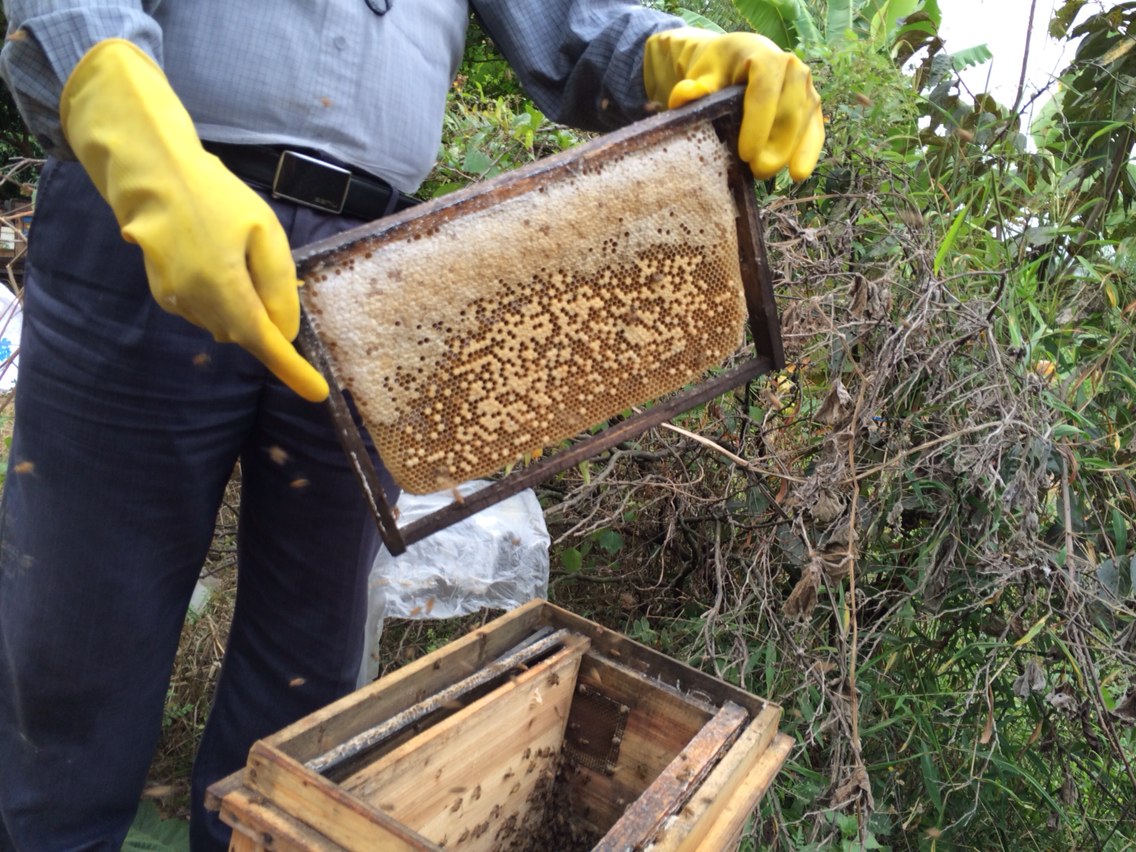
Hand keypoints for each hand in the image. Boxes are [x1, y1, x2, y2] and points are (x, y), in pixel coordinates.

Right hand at [60, 39, 328, 401]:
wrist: (150, 174)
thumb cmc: (215, 196)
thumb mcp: (264, 232)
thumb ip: (278, 286)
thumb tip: (285, 332)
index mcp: (223, 289)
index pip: (265, 343)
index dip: (292, 370)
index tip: (316, 393)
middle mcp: (196, 306)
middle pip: (248, 332)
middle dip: (267, 316)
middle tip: (264, 264)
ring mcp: (176, 304)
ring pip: (229, 323)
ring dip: (244, 305)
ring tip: (235, 252)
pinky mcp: (164, 296)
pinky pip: (208, 311)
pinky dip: (223, 298)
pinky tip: (214, 257)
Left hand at [644, 28, 823, 180]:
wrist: (738, 59)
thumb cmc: (718, 70)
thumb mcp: (703, 74)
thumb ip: (693, 87)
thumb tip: (684, 95)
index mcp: (764, 56)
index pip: (764, 91)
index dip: (758, 124)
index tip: (745, 154)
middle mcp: (792, 68)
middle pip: (789, 110)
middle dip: (775, 145)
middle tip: (756, 171)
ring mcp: (806, 87)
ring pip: (803, 123)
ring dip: (787, 153)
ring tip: (764, 175)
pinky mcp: (812, 106)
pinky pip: (815, 131)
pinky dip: (808, 153)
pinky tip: (797, 175)